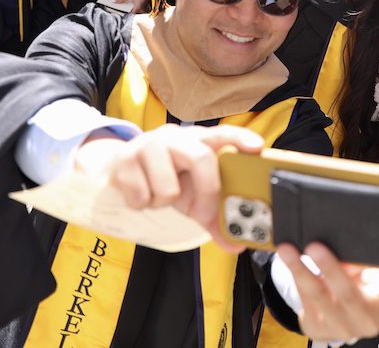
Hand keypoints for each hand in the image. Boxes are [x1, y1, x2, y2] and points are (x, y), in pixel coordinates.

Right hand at [74, 124, 263, 251]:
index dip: (241, 138)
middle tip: (202, 213)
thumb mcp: (193, 194)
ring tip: (161, 194)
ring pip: (169, 189)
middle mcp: (177, 136)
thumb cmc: (168, 177)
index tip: (257, 147)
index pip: (224, 133)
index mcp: (200, 140)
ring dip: (165, 203)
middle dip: (207, 192)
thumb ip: (214, 216)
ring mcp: (149, 144)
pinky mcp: (125, 159)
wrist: (121, 168)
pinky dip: (142, 204)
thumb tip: (235, 244)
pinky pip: (141, 197)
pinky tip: (142, 192)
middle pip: (202, 158)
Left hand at [276, 242, 378, 341]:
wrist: (340, 321)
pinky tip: (288, 262)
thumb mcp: (371, 279)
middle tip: (317, 246)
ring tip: (288, 251)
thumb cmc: (361, 292)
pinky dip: (295, 279)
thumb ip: (369, 263)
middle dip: (330, 268)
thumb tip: (362, 237)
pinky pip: (303, 301)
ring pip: (317, 297)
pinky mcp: (315, 327)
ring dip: (299, 271)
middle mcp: (364, 319)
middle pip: (347, 294)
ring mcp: (338, 327)